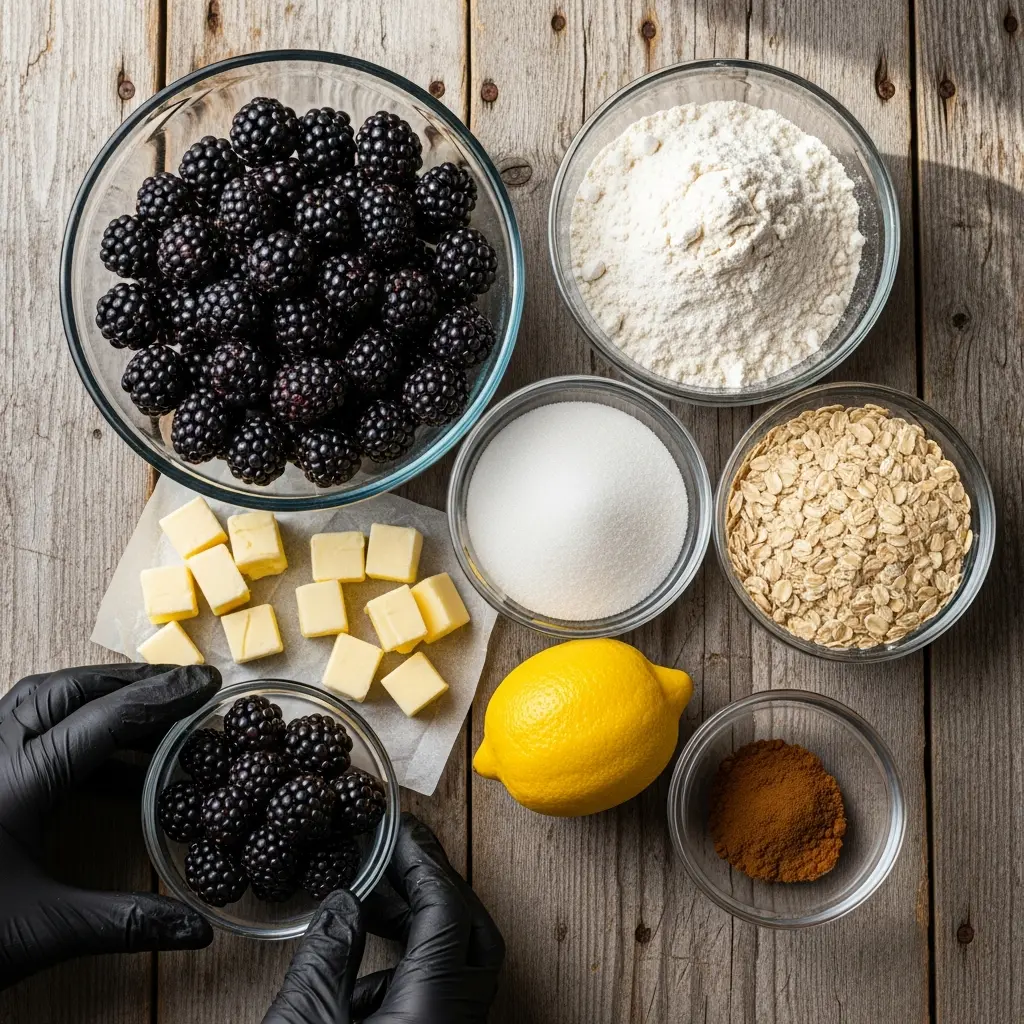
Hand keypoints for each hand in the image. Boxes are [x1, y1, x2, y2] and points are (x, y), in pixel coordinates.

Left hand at [0, 662, 221, 988]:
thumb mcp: (43, 930)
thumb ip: (124, 923)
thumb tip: (196, 930)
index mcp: (15, 784)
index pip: (104, 720)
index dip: (162, 698)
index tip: (206, 683)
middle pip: (67, 690)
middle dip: (131, 682)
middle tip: (183, 684)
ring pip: (38, 701)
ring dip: (97, 696)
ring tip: (147, 709)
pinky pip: (21, 730)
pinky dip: (71, 728)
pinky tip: (104, 761)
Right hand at [264, 813, 503, 1023]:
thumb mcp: (305, 1021)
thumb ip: (326, 955)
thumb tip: (343, 903)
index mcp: (434, 1007)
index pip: (447, 910)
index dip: (421, 860)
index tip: (397, 829)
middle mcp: (455, 1023)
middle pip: (473, 935)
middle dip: (438, 885)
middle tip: (400, 855)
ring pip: (456, 967)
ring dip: (420, 926)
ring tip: (370, 899)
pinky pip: (435, 997)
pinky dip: (405, 968)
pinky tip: (356, 969)